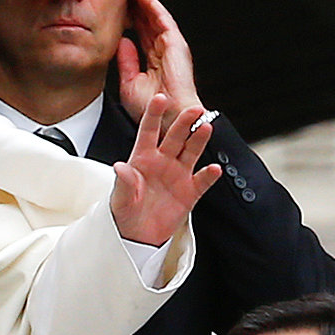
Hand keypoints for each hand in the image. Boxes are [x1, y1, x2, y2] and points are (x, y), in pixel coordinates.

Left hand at [108, 83, 221, 251]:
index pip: (148, 131)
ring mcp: (178, 175)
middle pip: (175, 136)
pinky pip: (202, 181)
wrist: (137, 237)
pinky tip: (214, 169)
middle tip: (193, 109)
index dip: (153, 114)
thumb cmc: (125, 213)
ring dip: (199, 140)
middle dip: (184, 122)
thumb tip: (120, 167)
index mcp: (142, 158)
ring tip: (206, 128)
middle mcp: (163, 161)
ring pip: (191, 152)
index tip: (160, 98)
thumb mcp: (119, 199)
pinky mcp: (190, 192)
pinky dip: (209, 175)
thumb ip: (123, 182)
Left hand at [114, 0, 203, 129]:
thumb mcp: (129, 84)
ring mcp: (171, 45)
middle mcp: (164, 50)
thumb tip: (122, 41)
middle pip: (148, 21)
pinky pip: (161, 17)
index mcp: (154, 61)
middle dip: (136, 4)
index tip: (117, 6)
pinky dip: (151, 3)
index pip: (141, 33)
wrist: (167, 119)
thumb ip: (126, 62)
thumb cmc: (152, 109)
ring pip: (154, 15)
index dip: (130, 18)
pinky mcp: (175, 42)